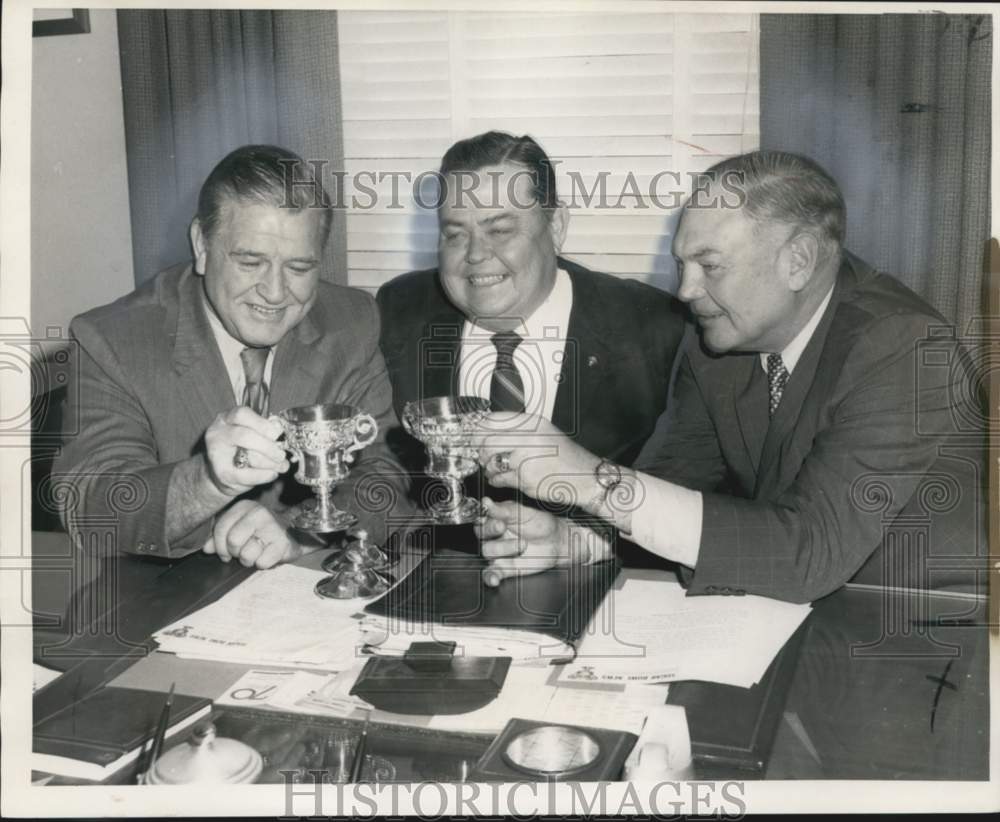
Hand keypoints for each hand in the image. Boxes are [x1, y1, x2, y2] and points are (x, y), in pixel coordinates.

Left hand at [202, 500, 309, 568]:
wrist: (294, 535)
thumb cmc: (260, 533)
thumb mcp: (238, 530)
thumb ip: (219, 537)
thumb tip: (206, 548)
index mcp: (244, 506)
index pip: (220, 528)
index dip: (219, 546)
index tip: (225, 553)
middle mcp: (259, 512)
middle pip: (232, 541)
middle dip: (235, 553)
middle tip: (242, 552)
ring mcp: (273, 526)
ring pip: (246, 554)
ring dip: (249, 560)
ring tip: (256, 553)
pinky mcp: (283, 542)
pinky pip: (262, 562)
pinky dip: (263, 564)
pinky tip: (268, 555)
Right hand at [203, 406, 289, 497]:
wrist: (222, 473)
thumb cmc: (240, 448)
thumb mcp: (250, 433)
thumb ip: (263, 429)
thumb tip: (278, 428)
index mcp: (226, 418)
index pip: (242, 414)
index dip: (262, 423)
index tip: (277, 432)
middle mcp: (218, 433)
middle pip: (244, 435)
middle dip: (268, 446)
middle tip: (281, 454)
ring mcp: (217, 454)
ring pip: (249, 456)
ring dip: (271, 463)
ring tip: (282, 466)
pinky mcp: (222, 474)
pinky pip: (247, 475)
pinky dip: (264, 475)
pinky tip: (272, 474)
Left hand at [474, 412, 598, 507]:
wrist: (585, 476)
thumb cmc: (565, 456)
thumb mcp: (544, 432)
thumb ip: (518, 428)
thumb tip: (486, 428)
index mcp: (533, 423)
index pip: (493, 420)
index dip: (478, 427)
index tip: (472, 432)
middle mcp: (529, 439)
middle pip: (487, 441)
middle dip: (479, 449)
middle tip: (480, 453)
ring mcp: (526, 460)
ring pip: (491, 461)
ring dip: (488, 466)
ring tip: (494, 466)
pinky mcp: (524, 480)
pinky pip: (499, 479)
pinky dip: (496, 479)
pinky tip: (502, 477)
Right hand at [474, 497, 574, 586]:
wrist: (556, 541)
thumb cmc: (540, 524)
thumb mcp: (524, 512)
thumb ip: (504, 510)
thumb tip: (486, 502)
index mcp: (496, 518)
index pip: (481, 517)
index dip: (484, 518)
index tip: (494, 517)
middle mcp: (494, 535)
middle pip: (481, 534)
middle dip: (492, 530)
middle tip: (503, 527)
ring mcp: (498, 552)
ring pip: (488, 551)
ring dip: (504, 548)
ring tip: (522, 544)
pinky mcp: (503, 567)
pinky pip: (491, 574)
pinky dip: (490, 577)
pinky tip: (494, 579)